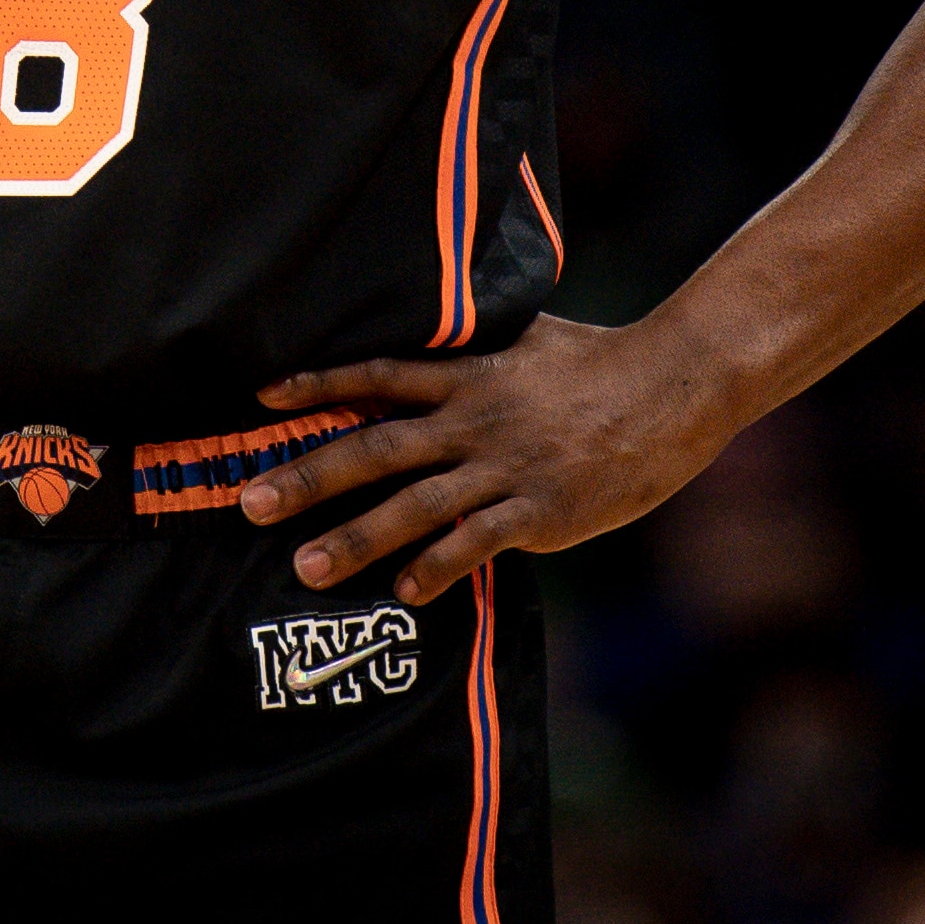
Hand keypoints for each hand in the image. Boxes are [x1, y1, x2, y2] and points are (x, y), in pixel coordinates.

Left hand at [236, 315, 735, 602]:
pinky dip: (438, 568)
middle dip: (309, 476)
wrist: (675, 385)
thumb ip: (477, 345)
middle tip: (249, 502)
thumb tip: (437, 330)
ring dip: (356, 538)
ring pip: (415, 506)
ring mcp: (506, 468)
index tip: (261, 398)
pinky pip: (477, 544)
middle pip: (376, 448)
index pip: (377, 376)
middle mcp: (475, 420)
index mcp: (468, 375)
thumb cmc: (601, 359)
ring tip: (305, 568)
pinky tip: (405, 593)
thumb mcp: (528, 336)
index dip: (319, 385)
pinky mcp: (542, 512)